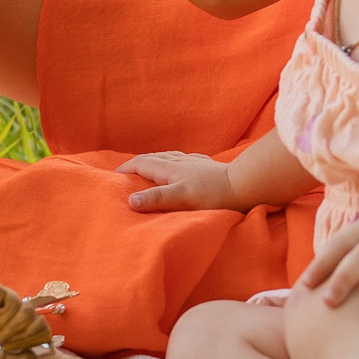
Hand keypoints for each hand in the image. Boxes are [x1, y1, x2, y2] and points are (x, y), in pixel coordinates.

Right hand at [118, 151, 254, 211]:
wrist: (245, 186)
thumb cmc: (214, 195)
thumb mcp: (182, 198)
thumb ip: (157, 199)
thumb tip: (130, 200)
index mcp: (170, 168)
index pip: (141, 163)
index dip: (126, 169)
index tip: (113, 177)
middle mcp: (179, 161)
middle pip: (152, 158)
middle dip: (136, 164)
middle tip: (125, 173)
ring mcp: (193, 162)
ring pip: (167, 157)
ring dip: (153, 161)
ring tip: (147, 168)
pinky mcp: (205, 166)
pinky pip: (182, 160)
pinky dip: (172, 162)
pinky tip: (178, 165)